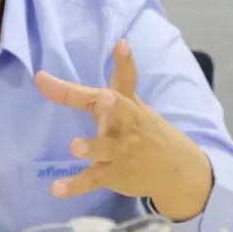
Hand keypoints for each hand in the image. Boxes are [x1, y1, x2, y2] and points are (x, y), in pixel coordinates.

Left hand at [34, 40, 212, 221]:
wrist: (177, 170)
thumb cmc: (143, 129)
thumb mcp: (133, 103)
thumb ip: (119, 77)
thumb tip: (118, 42)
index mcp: (129, 105)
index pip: (127, 80)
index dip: (124, 62)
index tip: (121, 45)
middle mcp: (126, 126)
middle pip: (121, 113)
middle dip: (113, 106)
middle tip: (105, 98)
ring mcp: (120, 152)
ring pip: (103, 150)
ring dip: (91, 147)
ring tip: (75, 147)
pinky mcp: (113, 175)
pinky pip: (91, 180)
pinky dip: (74, 186)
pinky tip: (56, 189)